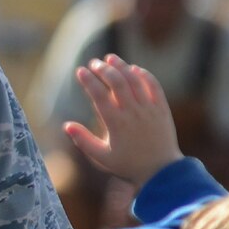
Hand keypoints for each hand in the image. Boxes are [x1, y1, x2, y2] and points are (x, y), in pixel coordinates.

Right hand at [63, 55, 182, 188]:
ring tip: (110, 58)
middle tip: (94, 63)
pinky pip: (153, 85)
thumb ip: (83, 140)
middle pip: (117, 82)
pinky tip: (134, 69)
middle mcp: (132, 112)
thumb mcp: (101, 157)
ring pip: (134, 80)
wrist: (161, 169)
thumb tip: (66, 125)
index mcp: (115, 123)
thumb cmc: (128, 164)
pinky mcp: (162, 108)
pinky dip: (143, 74)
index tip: (80, 71)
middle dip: (103, 69)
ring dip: (121, 66)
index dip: (88, 80)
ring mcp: (149, 108)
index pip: (99, 95)